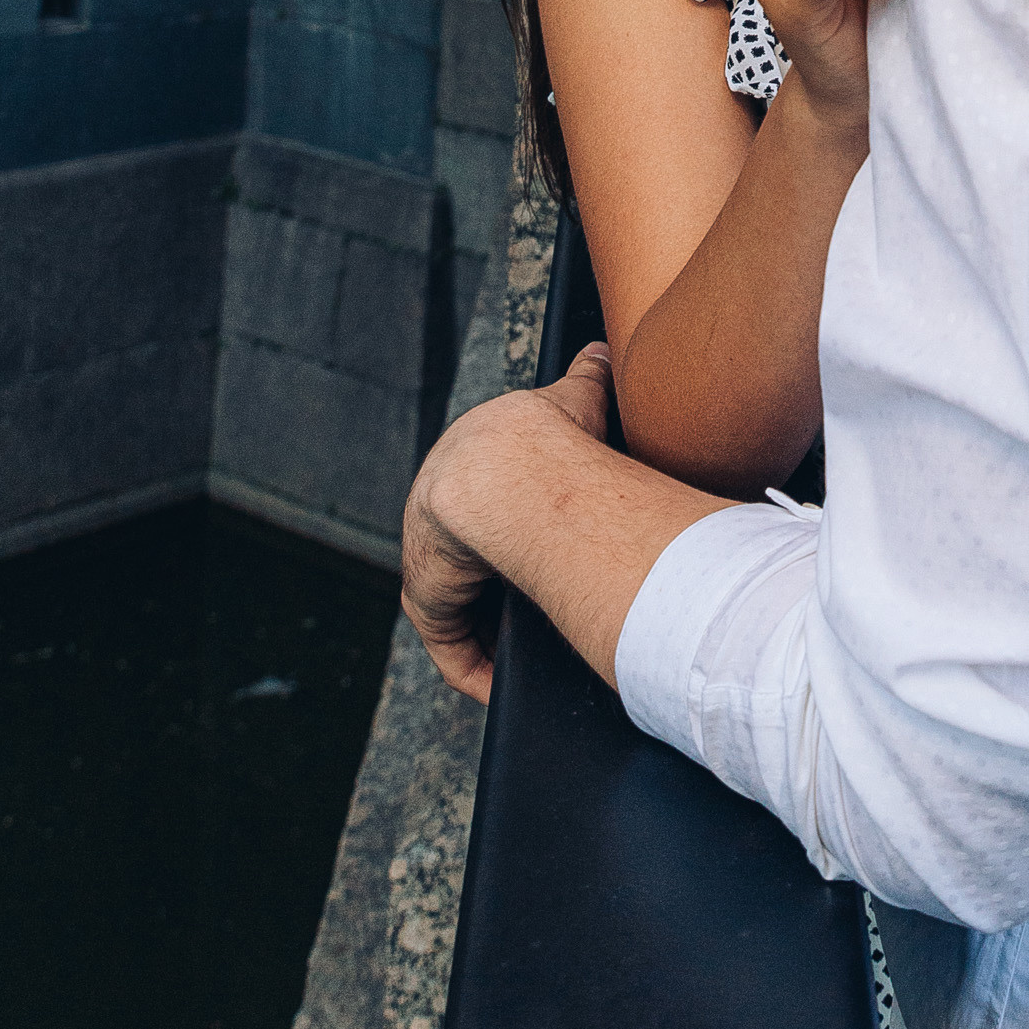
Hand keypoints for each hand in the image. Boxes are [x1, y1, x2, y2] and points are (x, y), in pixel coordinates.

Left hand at [401, 343, 615, 703]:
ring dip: (493, 624)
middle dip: (506, 576)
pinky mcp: (427, 599)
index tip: (550, 542)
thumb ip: (588, 374)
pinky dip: (480, 666)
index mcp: (470, 457)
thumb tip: (601, 347)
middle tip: (552, 595)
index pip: (490, 496)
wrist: (511, 474)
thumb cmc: (552, 435)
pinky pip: (452, 643)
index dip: (520, 520)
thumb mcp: (577, 396)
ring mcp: (429, 553)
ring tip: (536, 644)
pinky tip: (509, 682)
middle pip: (474, 552)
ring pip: (463, 601)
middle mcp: (439, 504)